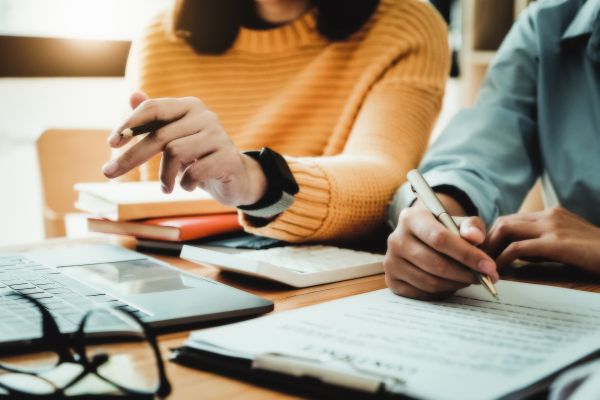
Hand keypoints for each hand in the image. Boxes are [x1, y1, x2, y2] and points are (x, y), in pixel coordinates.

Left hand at [102, 92, 267, 206]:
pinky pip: (194, 171)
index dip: (130, 124)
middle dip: (132, 156)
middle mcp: (206, 116)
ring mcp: (219, 136)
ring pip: (175, 153)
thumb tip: (132, 94)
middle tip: (109, 173)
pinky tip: (188, 187)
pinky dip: (185, 183)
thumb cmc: (200, 156)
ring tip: (166, 188)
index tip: (111, 144)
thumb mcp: (176, 137)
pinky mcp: (228, 158)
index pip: (154, 109)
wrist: (236, 176)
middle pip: (160, 135)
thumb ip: (155, 119)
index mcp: (190, 106)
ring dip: (164, 177)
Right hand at [384, 199, 498, 299]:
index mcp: (411, 218)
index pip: (440, 239)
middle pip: (435, 263)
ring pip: (430, 282)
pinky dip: (442, 292)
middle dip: (465, 274)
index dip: (467, 255)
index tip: (489, 266)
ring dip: (456, 284)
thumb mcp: (458, 222)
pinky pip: (422, 293)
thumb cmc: (442, 229)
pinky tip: (452, 284)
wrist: (418, 237)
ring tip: (469, 279)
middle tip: (484, 278)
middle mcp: (396, 239)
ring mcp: (391, 262)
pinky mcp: (392, 280)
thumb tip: (476, 238)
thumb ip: (472, 227)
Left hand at [483, 207, 599, 274]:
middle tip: (476, 260)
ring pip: (506, 230)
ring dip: (489, 248)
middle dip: (486, 241)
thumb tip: (516, 255)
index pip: (512, 219)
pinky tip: (498, 272)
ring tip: (482, 266)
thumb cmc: (596, 256)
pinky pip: (518, 249)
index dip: (493, 235)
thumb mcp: (566, 246)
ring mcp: (552, 227)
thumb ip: (542, 246)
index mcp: (552, 214)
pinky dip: (503, 259)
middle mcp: (549, 215)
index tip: (483, 252)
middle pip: (503, 222)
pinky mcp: (556, 243)